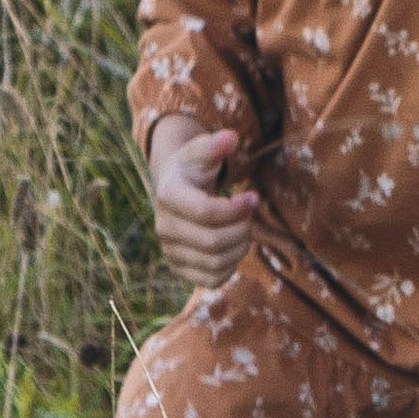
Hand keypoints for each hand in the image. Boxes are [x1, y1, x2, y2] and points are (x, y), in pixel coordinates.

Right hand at [148, 121, 260, 292]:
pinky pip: (212, 279)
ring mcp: (171, 251)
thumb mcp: (202, 151)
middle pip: (213, 242)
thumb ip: (216, 144)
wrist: (176, 192)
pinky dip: (231, 266)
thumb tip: (232, 137)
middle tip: (253, 214)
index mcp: (168, 195)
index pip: (205, 212)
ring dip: (241, 247)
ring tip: (246, 229)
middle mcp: (164, 227)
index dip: (236, 208)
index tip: (254, 197)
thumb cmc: (194, 169)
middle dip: (243, 229)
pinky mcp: (180, 269)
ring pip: (215, 263)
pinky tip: (235, 245)